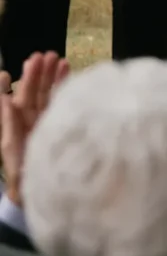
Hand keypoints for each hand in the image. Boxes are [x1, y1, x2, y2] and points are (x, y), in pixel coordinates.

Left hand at [0, 51, 69, 205]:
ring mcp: (50, 126)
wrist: (51, 200)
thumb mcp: (14, 152)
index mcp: (16, 130)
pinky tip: (70, 74)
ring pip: (49, 97)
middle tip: (42, 56)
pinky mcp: (66, 128)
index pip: (11, 103)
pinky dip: (67, 89)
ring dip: (53, 78)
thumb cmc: (28, 180)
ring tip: (59, 59)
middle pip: (32, 96)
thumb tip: (4, 99)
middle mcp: (32, 126)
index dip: (7, 88)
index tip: (5, 73)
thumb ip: (9, 125)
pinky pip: (64, 104)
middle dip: (36, 76)